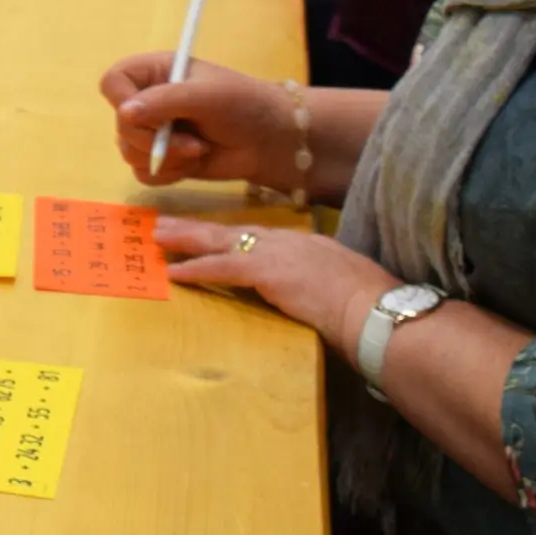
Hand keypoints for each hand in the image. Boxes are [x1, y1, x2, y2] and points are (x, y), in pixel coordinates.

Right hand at [97, 53, 289, 185]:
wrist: (272, 142)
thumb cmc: (244, 106)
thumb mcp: (206, 96)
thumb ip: (164, 101)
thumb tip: (124, 114)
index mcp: (155, 74)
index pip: (113, 82)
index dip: (120, 99)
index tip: (141, 114)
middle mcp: (149, 102)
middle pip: (121, 124)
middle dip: (154, 140)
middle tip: (191, 143)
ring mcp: (154, 133)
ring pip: (129, 152)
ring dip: (165, 158)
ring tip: (198, 151)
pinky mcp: (162, 160)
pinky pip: (142, 173)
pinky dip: (167, 174)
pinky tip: (192, 165)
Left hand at [155, 220, 397, 356]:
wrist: (377, 310)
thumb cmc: (369, 306)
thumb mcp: (343, 287)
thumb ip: (321, 285)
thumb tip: (312, 298)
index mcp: (307, 246)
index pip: (259, 237)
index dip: (230, 236)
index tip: (207, 233)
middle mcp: (289, 241)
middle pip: (233, 231)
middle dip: (197, 229)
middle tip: (165, 224)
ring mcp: (278, 253)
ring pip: (221, 242)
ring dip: (187, 240)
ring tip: (158, 238)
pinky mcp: (268, 271)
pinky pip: (223, 267)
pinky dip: (197, 269)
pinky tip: (174, 272)